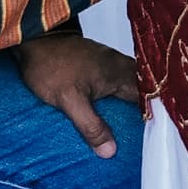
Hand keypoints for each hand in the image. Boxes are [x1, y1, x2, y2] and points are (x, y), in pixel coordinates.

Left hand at [7, 30, 140, 155]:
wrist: (33, 38)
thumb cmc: (51, 65)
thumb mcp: (70, 100)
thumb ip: (91, 126)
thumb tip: (110, 151)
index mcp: (121, 74)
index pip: (149, 99)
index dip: (154, 118)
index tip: (153, 138)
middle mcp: (121, 66)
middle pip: (142, 94)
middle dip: (142, 115)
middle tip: (138, 139)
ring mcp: (110, 63)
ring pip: (130, 88)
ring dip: (128, 106)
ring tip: (126, 130)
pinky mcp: (99, 64)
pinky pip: (116, 84)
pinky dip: (116, 98)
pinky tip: (109, 112)